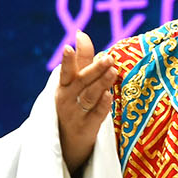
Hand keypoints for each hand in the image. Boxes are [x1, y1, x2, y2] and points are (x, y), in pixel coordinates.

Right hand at [56, 32, 118, 176]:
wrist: (66, 145)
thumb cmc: (72, 106)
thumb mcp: (73, 84)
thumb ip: (81, 60)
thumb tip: (81, 33)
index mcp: (63, 87)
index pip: (65, 71)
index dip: (68, 60)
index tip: (68, 48)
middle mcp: (67, 100)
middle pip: (81, 82)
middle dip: (94, 69)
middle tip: (108, 58)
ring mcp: (76, 115)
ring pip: (90, 97)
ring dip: (102, 83)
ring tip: (113, 71)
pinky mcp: (86, 129)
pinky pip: (96, 116)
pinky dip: (102, 106)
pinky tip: (109, 96)